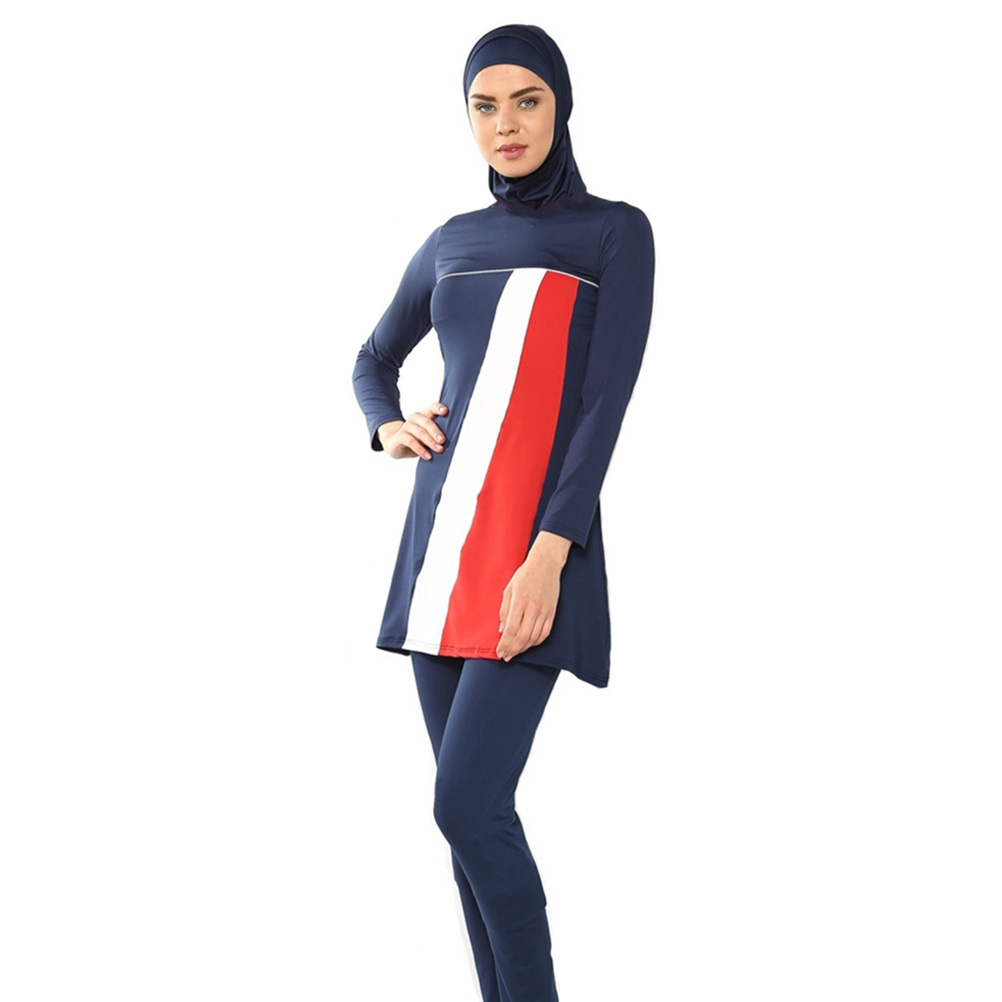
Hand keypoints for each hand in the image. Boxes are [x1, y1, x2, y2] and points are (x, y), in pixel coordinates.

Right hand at [378, 403, 447, 459]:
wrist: (395, 444)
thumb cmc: (416, 439)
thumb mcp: (427, 435)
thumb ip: (436, 435)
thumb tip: (447, 443)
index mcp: (424, 415)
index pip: (432, 408)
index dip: (438, 408)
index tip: (446, 411)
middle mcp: (415, 418)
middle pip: (427, 422)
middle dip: (436, 431)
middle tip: (443, 441)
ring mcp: (406, 426)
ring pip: (420, 432)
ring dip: (430, 441)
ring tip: (438, 449)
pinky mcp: (400, 436)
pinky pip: (411, 442)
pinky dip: (420, 449)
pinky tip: (427, 456)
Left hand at [496, 532, 572, 661]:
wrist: (546, 565)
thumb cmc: (524, 575)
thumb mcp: (508, 589)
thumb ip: (504, 610)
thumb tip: (502, 630)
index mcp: (519, 601)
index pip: (511, 629)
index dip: (505, 643)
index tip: (500, 651)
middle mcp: (533, 608)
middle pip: (523, 637)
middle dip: (513, 650)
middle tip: (506, 656)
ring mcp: (544, 611)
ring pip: (534, 637)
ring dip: (524, 648)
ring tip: (515, 652)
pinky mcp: (552, 612)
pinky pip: (545, 633)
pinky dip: (536, 642)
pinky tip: (528, 644)